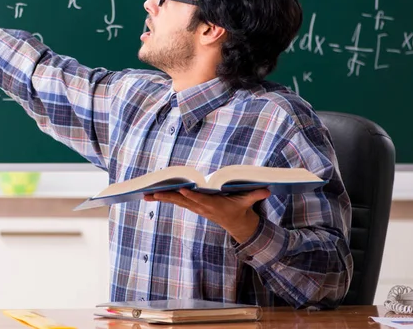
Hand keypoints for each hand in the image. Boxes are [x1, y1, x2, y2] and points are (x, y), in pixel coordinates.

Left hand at [144, 188, 269, 243]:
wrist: (236, 224)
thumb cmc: (240, 208)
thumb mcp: (248, 202)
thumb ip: (255, 195)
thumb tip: (267, 189)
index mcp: (214, 205)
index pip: (200, 200)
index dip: (191, 196)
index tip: (182, 190)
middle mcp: (201, 207)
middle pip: (182, 201)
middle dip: (167, 197)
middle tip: (152, 193)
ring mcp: (195, 208)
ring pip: (176, 202)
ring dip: (161, 198)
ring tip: (145, 194)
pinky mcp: (192, 207)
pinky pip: (176, 201)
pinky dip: (164, 197)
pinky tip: (151, 195)